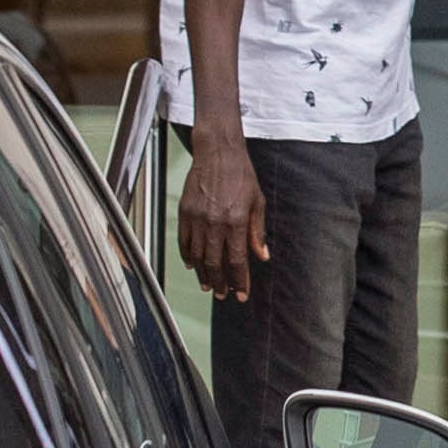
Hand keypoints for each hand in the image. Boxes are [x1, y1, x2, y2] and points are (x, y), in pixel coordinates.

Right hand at [176, 139, 269, 300]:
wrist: (218, 153)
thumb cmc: (241, 175)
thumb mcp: (257, 202)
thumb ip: (258, 232)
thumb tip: (262, 256)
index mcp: (235, 221)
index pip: (237, 260)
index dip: (239, 280)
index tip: (241, 294)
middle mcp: (214, 223)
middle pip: (215, 263)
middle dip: (220, 283)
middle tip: (223, 294)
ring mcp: (197, 219)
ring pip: (198, 256)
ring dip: (203, 274)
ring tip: (208, 286)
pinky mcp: (185, 213)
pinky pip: (184, 241)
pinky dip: (188, 256)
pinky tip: (192, 265)